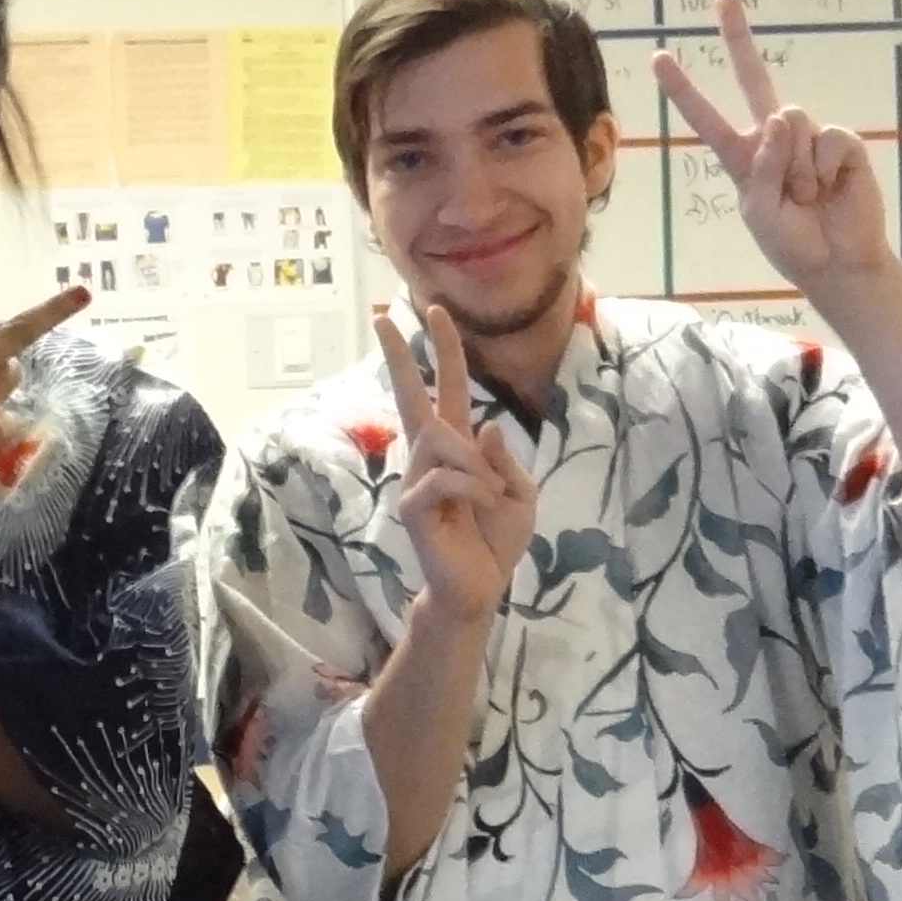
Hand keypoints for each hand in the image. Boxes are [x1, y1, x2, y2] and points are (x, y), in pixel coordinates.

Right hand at [376, 299, 538, 621]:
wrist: (481, 588)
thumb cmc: (496, 541)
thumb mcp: (519, 494)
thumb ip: (503, 458)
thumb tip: (485, 423)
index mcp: (458, 448)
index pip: (449, 390)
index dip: (445, 352)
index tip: (436, 312)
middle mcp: (431, 457)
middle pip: (412, 397)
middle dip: (401, 356)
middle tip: (382, 317)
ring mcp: (417, 480)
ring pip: (440, 439)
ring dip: (473, 463)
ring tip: (491, 495)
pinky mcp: (412, 506)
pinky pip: (442, 477)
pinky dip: (471, 487)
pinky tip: (481, 507)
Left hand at [651, 0, 894, 298]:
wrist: (839, 262)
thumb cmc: (792, 241)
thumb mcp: (759, 212)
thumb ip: (763, 167)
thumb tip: (782, 117)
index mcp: (742, 156)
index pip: (706, 117)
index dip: (683, 89)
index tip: (658, 57)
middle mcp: (773, 137)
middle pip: (753, 77)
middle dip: (738, 35)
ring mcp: (808, 136)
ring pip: (791, 122)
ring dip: (797, 169)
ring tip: (808, 197)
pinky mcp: (842, 143)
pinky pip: (827, 140)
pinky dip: (825, 169)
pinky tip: (833, 187)